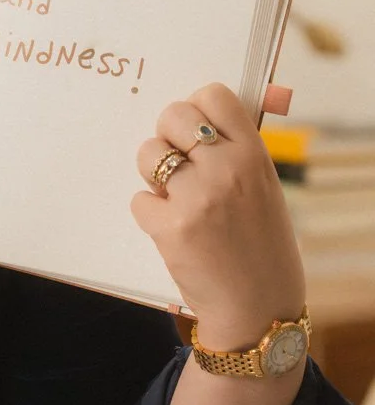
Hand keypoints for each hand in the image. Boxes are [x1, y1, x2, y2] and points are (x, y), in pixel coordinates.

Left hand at [130, 84, 304, 349]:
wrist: (259, 309)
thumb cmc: (261, 244)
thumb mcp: (264, 188)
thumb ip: (243, 146)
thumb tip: (251, 94)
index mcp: (254, 155)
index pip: (214, 96)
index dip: (198, 108)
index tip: (196, 131)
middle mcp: (226, 170)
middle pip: (172, 116)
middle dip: (167, 136)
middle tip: (178, 163)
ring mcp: (197, 198)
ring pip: (148, 154)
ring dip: (153, 174)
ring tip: (176, 198)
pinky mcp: (170, 227)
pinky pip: (139, 199)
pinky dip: (149, 213)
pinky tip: (173, 229)